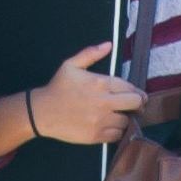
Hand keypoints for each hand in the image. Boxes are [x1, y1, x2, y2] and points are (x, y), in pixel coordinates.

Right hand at [24, 41, 141, 147]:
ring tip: (119, 115)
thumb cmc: (58, 87)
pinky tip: (111, 125)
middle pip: (135, 104)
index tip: (137, 95)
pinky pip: (117, 135)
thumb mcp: (71, 65)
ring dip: (126, 118)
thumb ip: (91, 53)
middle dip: (138, 104)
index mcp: (101, 83)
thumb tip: (109, 44)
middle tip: (135, 106)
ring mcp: (101, 121)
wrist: (42, 112)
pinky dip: (117, 131)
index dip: (136, 92)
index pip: (130, 88)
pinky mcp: (96, 136)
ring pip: (127, 121)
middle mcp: (104, 102)